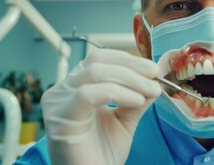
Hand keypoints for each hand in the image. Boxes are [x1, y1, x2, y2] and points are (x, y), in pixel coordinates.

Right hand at [41, 49, 161, 164]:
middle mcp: (63, 91)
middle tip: (154, 76)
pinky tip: (136, 101)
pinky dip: (117, 93)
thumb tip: (153, 80)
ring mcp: (58, 103)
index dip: (127, 59)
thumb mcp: (125, 119)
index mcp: (76, 87)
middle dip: (131, 66)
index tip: (153, 69)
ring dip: (130, 79)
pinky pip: (88, 94)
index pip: (100, 59)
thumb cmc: (103, 154)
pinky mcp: (60, 119)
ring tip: (150, 91)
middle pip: (97, 61)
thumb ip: (136, 98)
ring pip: (94, 73)